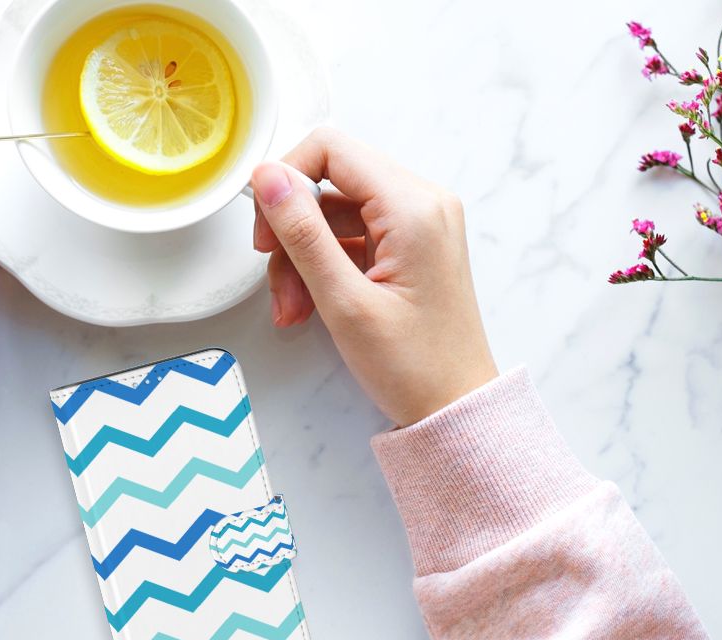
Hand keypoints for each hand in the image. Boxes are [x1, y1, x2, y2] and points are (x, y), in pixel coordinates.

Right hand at [251, 128, 496, 426]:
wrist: (455, 408)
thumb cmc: (414, 366)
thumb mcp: (344, 301)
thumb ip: (302, 233)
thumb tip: (267, 177)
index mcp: (413, 207)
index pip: (331, 149)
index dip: (286, 179)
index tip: (265, 227)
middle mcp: (422, 203)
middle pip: (330, 182)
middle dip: (292, 230)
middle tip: (275, 278)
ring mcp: (418, 224)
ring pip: (334, 213)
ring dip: (302, 257)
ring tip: (293, 309)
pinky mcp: (410, 245)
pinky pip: (351, 237)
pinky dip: (323, 267)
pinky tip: (310, 306)